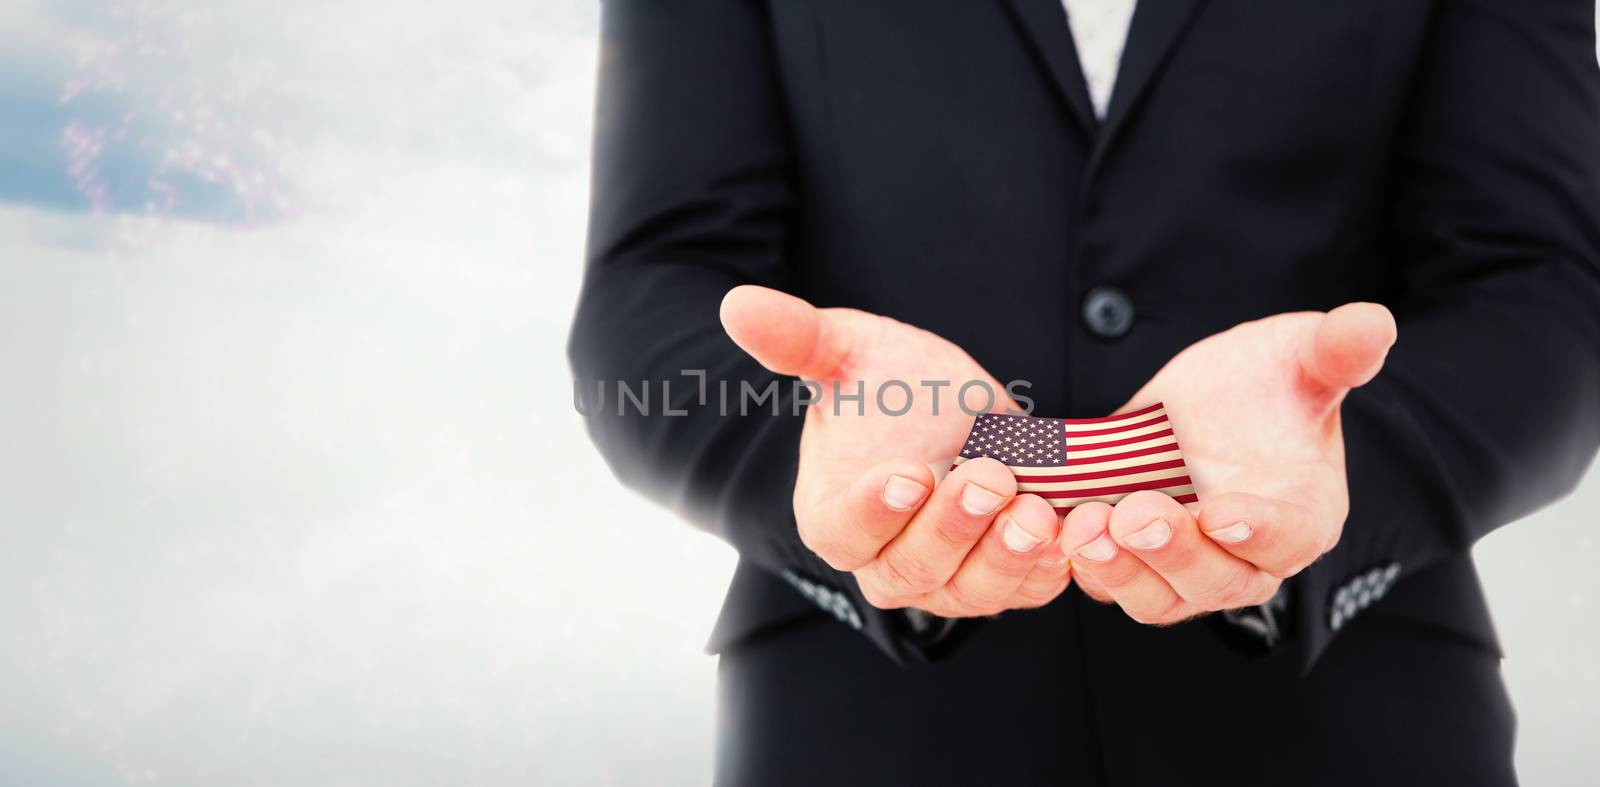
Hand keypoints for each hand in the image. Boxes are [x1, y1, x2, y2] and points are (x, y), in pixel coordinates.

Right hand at [720, 285, 1071, 616]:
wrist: (960, 414)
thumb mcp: (851, 350)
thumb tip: (737, 303)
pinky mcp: (999, 585)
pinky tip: (1070, 532)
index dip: (876, 510)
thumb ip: (798, 338)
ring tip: (1036, 511)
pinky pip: (1025, 592)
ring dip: (1006, 557)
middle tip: (988, 475)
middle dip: (954, 526)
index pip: (845, 532)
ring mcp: (944, 582)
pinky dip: (1050, 569)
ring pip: (970, 591)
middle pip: (911, 569)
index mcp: (834, 516)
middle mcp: (884, 563)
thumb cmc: (894, 386)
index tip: (909, 474)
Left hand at [1064, 304, 1396, 623]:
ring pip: (1158, 597)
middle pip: (1218, 582)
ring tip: (1086, 529)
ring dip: (1120, 571)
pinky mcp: (1135, 566)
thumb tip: (1372, 322)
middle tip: (1134, 514)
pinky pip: (1109, 584)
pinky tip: (1057, 530)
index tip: (1221, 514)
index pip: (1288, 538)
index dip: (1257, 531)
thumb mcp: (1301, 355)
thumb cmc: (1267, 386)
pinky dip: (1082, 567)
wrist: (1206, 404)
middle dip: (1174, 553)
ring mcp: (1188, 569)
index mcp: (1304, 515)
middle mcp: (1247, 558)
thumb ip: (1337, 350)